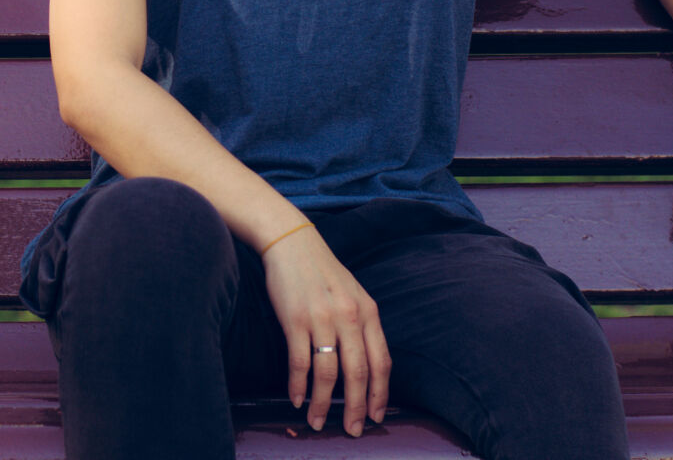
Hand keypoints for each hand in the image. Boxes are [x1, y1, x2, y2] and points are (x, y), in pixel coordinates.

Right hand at [259, 222, 388, 435]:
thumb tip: (366, 364)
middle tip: (354, 430)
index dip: (381, 393)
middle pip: (358, 373)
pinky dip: (299, 385)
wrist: (291, 243)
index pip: (381, 362)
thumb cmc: (322, 271)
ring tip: (319, 421)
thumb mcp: (353, 293)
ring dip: (324, 403)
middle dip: (357, 407)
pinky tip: (297, 399)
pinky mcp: (295, 319)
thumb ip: (362, 324)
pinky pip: (299, 361)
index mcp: (368, 312)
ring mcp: (321, 318)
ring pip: (328, 373)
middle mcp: (348, 316)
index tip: (377, 415)